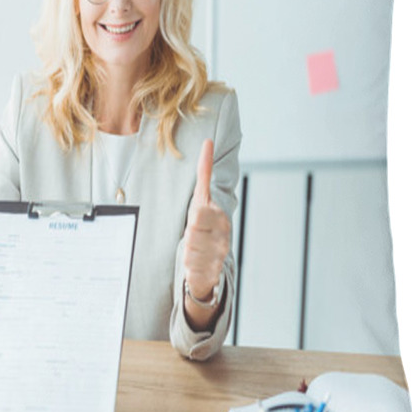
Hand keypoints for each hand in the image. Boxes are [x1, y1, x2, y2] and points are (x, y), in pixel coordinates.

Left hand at [182, 139, 230, 310]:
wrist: (210, 259)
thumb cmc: (202, 223)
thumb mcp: (200, 197)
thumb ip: (204, 172)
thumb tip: (208, 141)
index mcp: (219, 214)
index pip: (201, 209)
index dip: (196, 211)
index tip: (199, 203)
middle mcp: (223, 232)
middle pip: (194, 228)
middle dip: (189, 233)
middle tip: (193, 234)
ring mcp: (220, 252)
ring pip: (191, 248)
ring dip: (188, 249)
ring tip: (195, 248)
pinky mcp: (214, 270)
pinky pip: (192, 266)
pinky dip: (190, 265)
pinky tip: (196, 262)